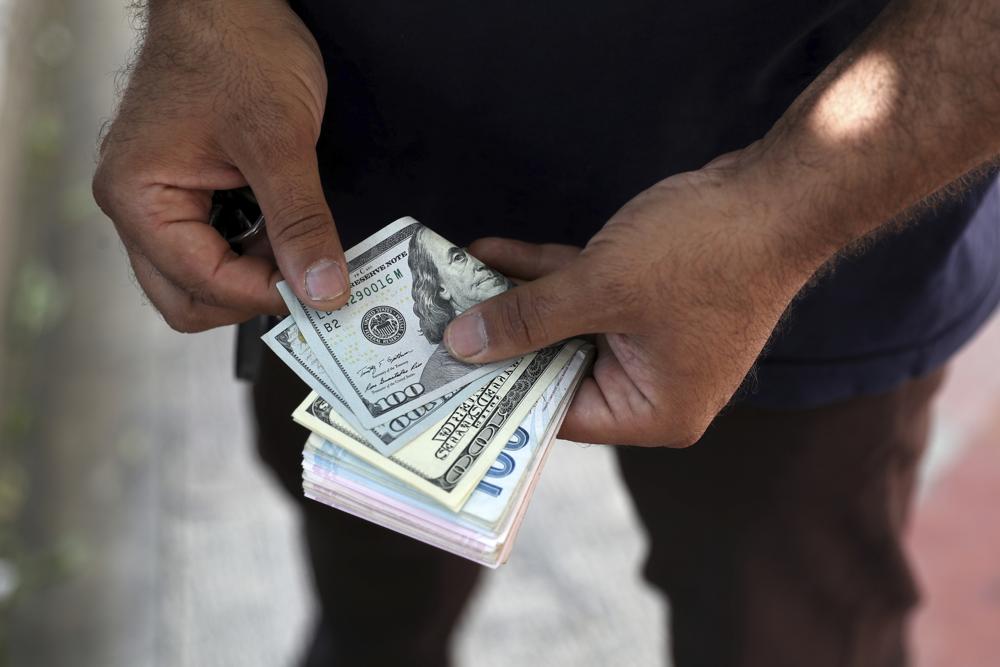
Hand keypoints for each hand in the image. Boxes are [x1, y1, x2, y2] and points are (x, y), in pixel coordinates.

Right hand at [93, 0, 346, 331]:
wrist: (229, 0)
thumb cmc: (237, 49)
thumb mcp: (281, 141)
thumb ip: (301, 222)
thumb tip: (323, 289)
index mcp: (139, 197)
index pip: (202, 285)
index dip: (266, 295)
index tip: (320, 292)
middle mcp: (135, 205)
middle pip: (188, 298)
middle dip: (249, 298)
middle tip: (307, 281)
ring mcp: (156, 200)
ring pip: (199, 279)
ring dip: (252, 275)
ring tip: (298, 247)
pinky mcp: (181, 191)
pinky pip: (211, 246)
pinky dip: (250, 252)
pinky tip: (282, 231)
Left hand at [445, 156, 831, 445]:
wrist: (779, 192)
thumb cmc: (702, 254)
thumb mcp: (602, 288)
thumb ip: (529, 319)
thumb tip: (462, 344)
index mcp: (652, 410)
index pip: (556, 413)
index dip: (496, 394)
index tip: (440, 381)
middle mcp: (652, 385)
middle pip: (555, 368)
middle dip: (498, 341)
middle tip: (431, 333)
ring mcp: (651, 340)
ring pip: (566, 325)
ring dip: (514, 300)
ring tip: (448, 287)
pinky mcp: (649, 298)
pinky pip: (584, 293)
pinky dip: (545, 274)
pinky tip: (490, 252)